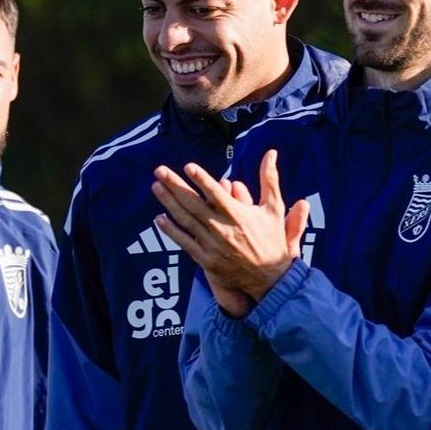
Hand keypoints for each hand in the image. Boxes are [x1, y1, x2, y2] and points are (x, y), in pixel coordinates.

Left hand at [152, 149, 307, 312]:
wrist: (269, 277)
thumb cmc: (271, 238)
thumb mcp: (274, 207)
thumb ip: (269, 179)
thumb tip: (270, 152)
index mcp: (238, 215)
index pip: (216, 194)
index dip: (202, 180)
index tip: (188, 167)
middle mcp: (222, 229)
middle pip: (194, 204)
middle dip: (175, 186)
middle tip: (159, 170)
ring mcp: (212, 245)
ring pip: (186, 220)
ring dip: (169, 203)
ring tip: (156, 187)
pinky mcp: (205, 259)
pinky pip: (184, 242)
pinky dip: (171, 231)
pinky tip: (159, 218)